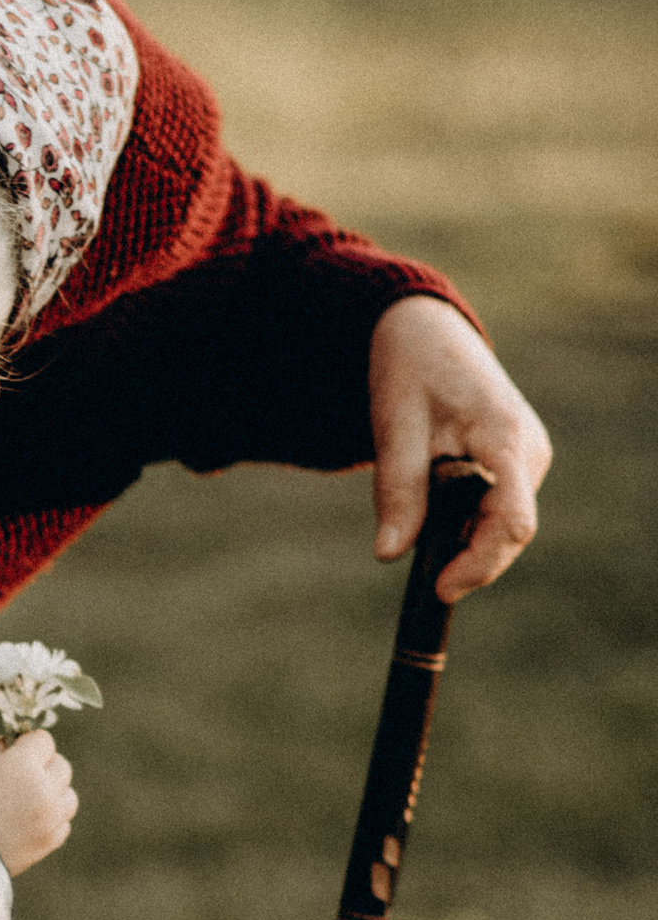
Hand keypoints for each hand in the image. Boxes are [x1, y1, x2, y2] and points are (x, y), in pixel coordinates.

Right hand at [0, 729, 75, 876]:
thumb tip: (14, 745)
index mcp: (25, 765)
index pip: (43, 740)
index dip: (28, 742)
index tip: (16, 750)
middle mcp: (45, 790)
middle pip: (62, 766)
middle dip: (44, 765)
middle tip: (23, 774)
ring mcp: (50, 819)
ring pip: (68, 797)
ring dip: (54, 793)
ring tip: (31, 799)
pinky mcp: (47, 843)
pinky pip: (63, 824)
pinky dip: (51, 820)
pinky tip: (31, 821)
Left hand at [368, 297, 550, 604]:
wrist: (425, 331)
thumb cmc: (409, 370)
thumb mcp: (394, 428)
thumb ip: (397, 492)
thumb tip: (389, 555)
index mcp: (505, 436)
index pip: (513, 520)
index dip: (480, 563)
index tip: (440, 588)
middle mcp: (530, 450)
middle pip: (509, 531)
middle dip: (466, 557)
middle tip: (419, 573)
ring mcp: (529, 457)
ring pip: (502, 524)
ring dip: (463, 538)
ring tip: (418, 515)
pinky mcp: (518, 463)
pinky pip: (497, 509)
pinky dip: (466, 523)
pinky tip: (434, 514)